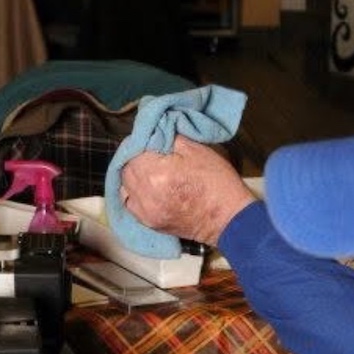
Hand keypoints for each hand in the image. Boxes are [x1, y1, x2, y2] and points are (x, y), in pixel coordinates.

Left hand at [120, 135, 256, 245]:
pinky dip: (134, 193)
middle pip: (126, 168)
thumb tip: (155, 131)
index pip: (134, 149)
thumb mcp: (197, 149)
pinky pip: (130, 203)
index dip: (142, 142)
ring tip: (148, 171)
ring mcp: (145, 211)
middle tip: (150, 155)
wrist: (227, 218)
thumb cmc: (216, 182)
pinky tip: (147, 188)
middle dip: (136, 158)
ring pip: (125, 186)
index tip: (152, 140)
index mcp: (156, 172)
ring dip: (133, 176)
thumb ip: (170, 137)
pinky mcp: (148, 223)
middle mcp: (145, 193)